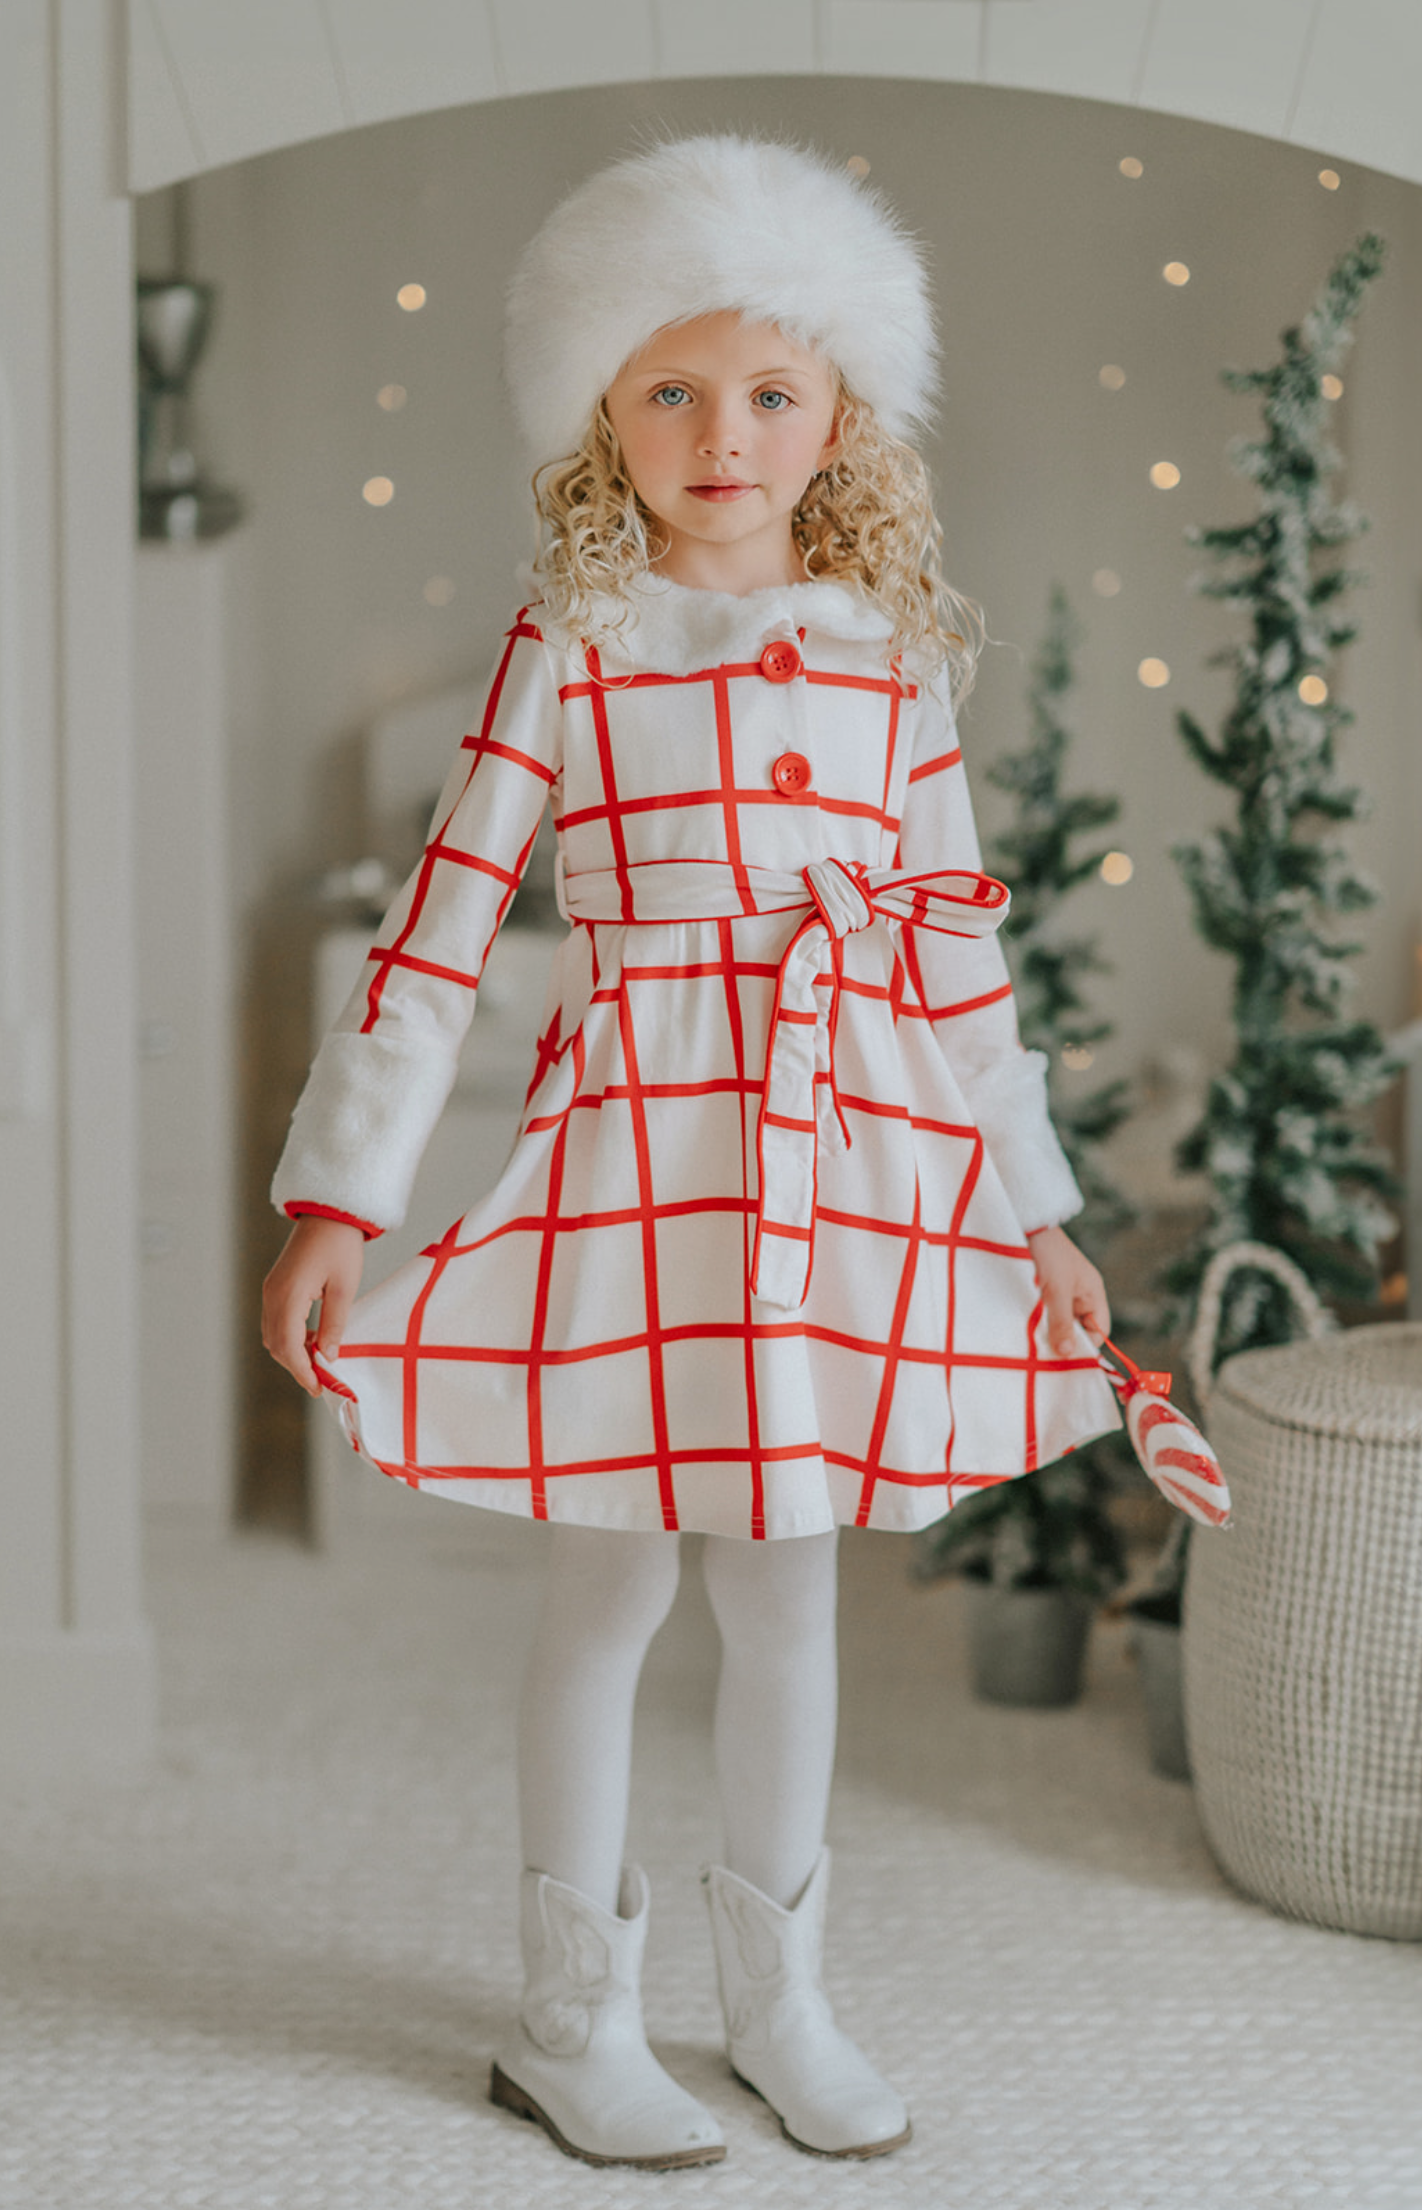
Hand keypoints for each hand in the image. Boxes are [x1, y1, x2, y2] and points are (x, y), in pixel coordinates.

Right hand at [261, 1215, 366, 1396]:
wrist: (329, 1213)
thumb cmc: (340, 1245)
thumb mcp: (344, 1287)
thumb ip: (334, 1323)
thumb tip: (328, 1357)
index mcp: (289, 1294)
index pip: (287, 1345)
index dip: (302, 1370)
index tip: (318, 1387)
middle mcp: (272, 1295)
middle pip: (276, 1344)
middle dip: (296, 1365)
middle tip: (322, 1380)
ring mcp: (271, 1290)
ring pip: (273, 1335)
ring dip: (292, 1351)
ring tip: (320, 1361)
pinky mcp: (275, 1287)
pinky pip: (276, 1321)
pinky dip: (290, 1337)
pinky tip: (313, 1338)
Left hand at [1025, 1224, 1110, 1356]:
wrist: (1026, 1226)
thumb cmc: (1048, 1254)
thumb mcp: (1056, 1291)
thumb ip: (1062, 1323)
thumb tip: (1068, 1354)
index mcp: (1093, 1293)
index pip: (1100, 1331)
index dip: (1086, 1347)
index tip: (1066, 1358)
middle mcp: (1082, 1295)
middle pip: (1080, 1330)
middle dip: (1066, 1341)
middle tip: (1047, 1354)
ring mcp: (1063, 1293)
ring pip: (1062, 1323)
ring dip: (1050, 1331)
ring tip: (1035, 1341)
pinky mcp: (1045, 1290)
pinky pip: (1048, 1313)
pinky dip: (1040, 1321)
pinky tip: (1027, 1327)